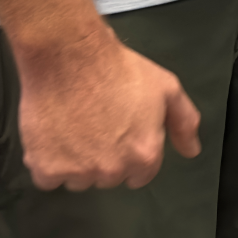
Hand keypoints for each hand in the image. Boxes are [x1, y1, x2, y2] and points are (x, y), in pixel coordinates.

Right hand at [13, 26, 200, 189]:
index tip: (122, 135)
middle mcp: (112, 170)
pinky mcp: (46, 168)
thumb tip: (191, 150)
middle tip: (99, 125)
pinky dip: (48, 162)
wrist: (70, 57)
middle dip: (106, 158)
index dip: (132, 153)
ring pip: (79, 180)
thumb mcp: (167, 89)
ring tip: (75, 127)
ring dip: (76, 162)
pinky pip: (48, 178)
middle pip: (109, 178)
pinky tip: (55, 137)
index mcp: (144, 155)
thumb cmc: (118, 69)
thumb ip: (184, 123)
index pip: (141, 175)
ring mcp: (78, 172)